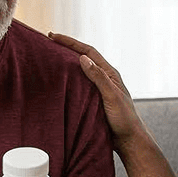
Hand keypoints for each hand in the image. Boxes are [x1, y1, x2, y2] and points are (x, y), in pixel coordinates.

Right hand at [47, 32, 147, 151]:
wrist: (128, 140)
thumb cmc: (124, 119)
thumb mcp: (111, 96)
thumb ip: (98, 77)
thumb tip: (83, 58)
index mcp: (109, 73)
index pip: (88, 52)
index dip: (70, 42)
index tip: (53, 36)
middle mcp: (104, 78)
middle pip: (83, 57)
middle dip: (66, 48)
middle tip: (49, 41)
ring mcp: (98, 89)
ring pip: (80, 71)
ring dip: (66, 62)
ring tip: (51, 57)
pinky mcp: (93, 100)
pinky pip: (78, 84)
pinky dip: (68, 78)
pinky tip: (59, 81)